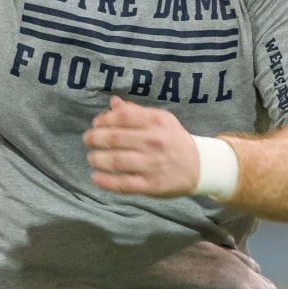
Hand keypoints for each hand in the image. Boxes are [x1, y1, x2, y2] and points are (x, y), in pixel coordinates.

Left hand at [82, 96, 198, 196]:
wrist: (199, 166)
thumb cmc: (174, 140)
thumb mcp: (161, 120)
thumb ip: (136, 112)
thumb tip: (113, 103)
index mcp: (156, 122)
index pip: (123, 117)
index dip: (105, 119)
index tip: (96, 124)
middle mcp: (154, 142)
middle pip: (115, 139)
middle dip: (95, 139)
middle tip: (87, 140)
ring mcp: (152, 165)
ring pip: (116, 161)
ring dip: (97, 159)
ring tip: (92, 158)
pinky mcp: (151, 185)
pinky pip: (123, 183)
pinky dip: (106, 181)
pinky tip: (95, 177)